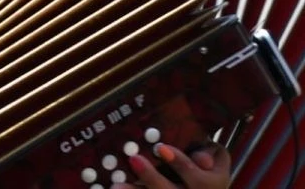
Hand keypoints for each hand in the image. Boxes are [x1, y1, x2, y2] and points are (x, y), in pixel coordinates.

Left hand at [113, 142, 230, 188]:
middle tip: (134, 159)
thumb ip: (210, 154)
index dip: (180, 164)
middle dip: (152, 178)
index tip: (161, 148)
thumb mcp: (216, 157)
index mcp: (212, 185)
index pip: (198, 178)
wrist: (203, 188)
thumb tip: (202, 160)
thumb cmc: (207, 166)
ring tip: (115, 185)